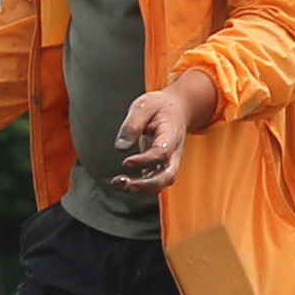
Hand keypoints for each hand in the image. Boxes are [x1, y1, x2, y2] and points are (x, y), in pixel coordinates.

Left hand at [109, 73, 216, 192]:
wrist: (176, 109)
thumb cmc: (159, 107)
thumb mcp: (144, 106)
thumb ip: (132, 125)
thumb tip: (120, 147)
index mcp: (171, 135)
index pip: (162, 153)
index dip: (144, 161)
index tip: (125, 162)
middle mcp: (174, 152)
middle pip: (168, 176)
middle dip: (147, 185)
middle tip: (125, 184)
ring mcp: (169, 161)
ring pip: (161, 183)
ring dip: (141, 188)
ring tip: (118, 183)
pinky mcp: (161, 166)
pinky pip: (153, 182)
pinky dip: (139, 186)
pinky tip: (121, 182)